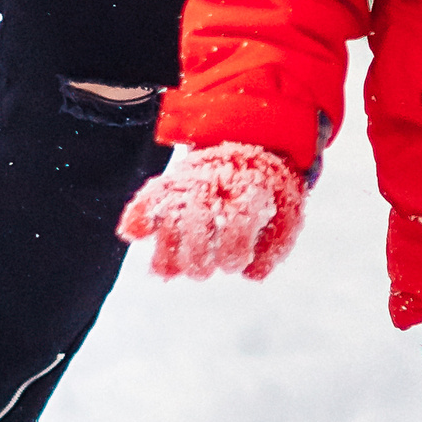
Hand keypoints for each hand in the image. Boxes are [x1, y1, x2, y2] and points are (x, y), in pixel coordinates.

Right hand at [118, 141, 306, 281]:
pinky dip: (139, 212)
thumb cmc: (272, 194)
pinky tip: (133, 233)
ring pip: (171, 213)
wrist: (255, 146)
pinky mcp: (175, 182)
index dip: (233, 249)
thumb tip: (253, 275)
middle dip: (197, 256)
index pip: (237, 220)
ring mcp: (194, 182)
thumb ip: (275, 247)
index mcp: (250, 190)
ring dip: (166, 248)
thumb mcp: (288, 214)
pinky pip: (152, 194)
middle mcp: (218, 185)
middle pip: (197, 220)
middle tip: (200, 272)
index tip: (234, 265)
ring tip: (166, 271)